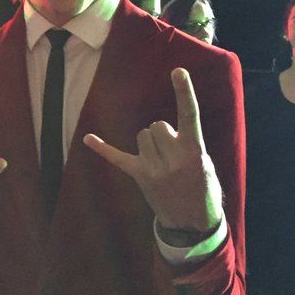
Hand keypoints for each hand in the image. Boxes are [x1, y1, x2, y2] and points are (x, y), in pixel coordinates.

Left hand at [83, 68, 221, 233]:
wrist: (193, 223)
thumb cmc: (203, 188)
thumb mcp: (206, 164)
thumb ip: (189, 143)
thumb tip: (167, 128)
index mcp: (194, 152)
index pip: (189, 115)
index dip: (184, 92)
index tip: (178, 71)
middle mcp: (173, 159)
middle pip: (157, 126)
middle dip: (163, 134)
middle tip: (173, 154)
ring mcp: (154, 169)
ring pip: (142, 135)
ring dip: (150, 143)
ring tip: (162, 161)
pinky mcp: (140, 176)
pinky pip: (118, 157)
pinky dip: (103, 148)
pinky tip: (88, 139)